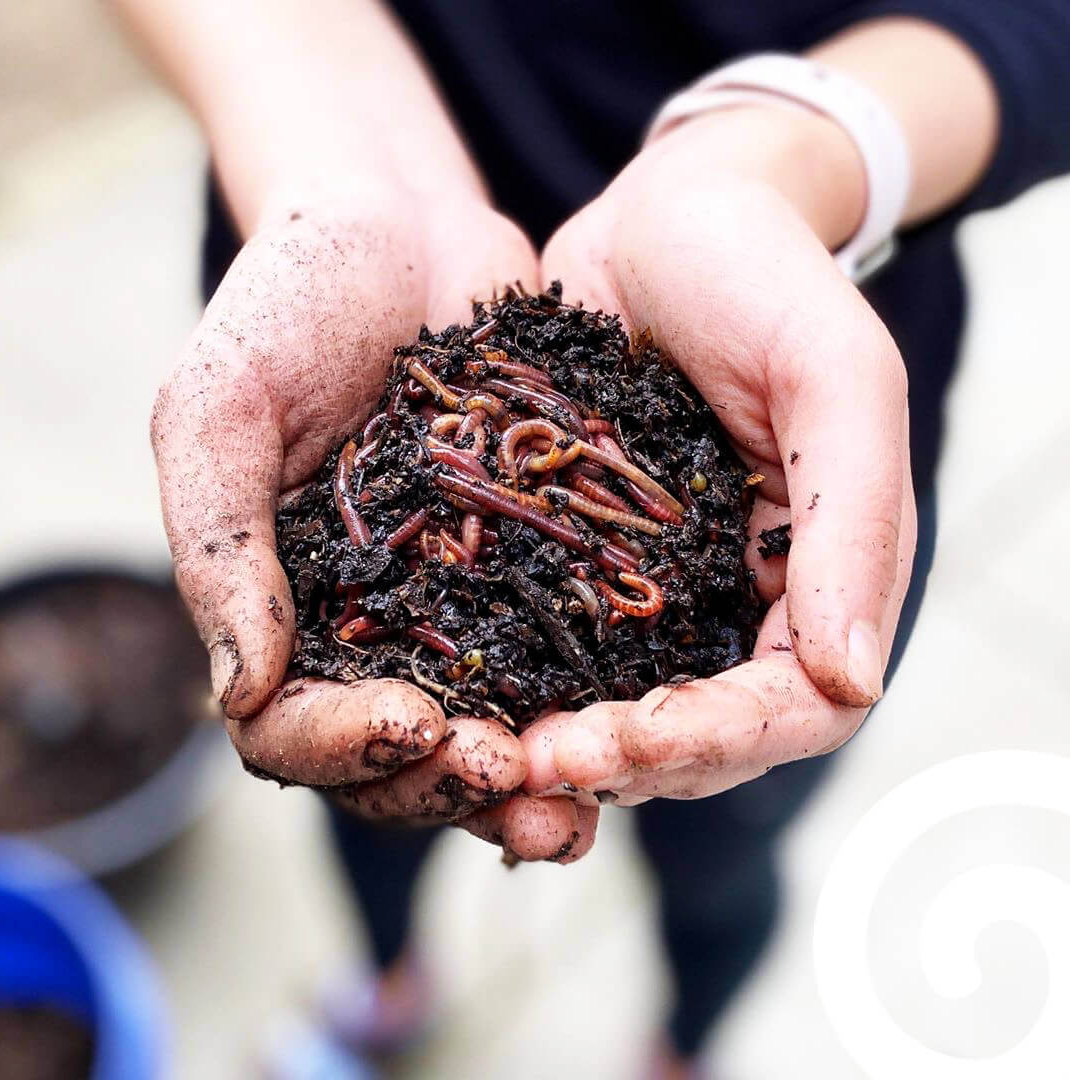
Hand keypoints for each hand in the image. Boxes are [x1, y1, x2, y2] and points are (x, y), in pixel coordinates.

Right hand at [152, 180, 595, 861]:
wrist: (400, 226)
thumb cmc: (287, 306)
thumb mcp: (219, 411)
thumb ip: (217, 549)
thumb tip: (238, 697)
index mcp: (287, 611)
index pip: (295, 728)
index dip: (346, 749)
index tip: (413, 721)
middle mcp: (376, 626)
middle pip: (400, 756)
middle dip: (449, 786)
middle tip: (512, 784)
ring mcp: (461, 603)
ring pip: (489, 728)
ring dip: (529, 781)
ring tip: (583, 806)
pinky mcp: (537, 567)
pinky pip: (560, 657)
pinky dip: (589, 706)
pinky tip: (634, 728)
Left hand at [521, 105, 916, 803]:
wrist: (669, 215)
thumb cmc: (763, 276)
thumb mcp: (831, 375)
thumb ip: (855, 519)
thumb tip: (854, 674)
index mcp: (821, 572)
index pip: (797, 704)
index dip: (717, 740)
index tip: (625, 742)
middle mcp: (743, 597)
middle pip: (706, 731)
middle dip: (630, 760)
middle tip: (535, 764)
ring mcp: (661, 585)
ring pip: (628, 706)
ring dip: (569, 744)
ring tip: (493, 750)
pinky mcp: (588, 557)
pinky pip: (562, 643)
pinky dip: (524, 684)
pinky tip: (467, 694)